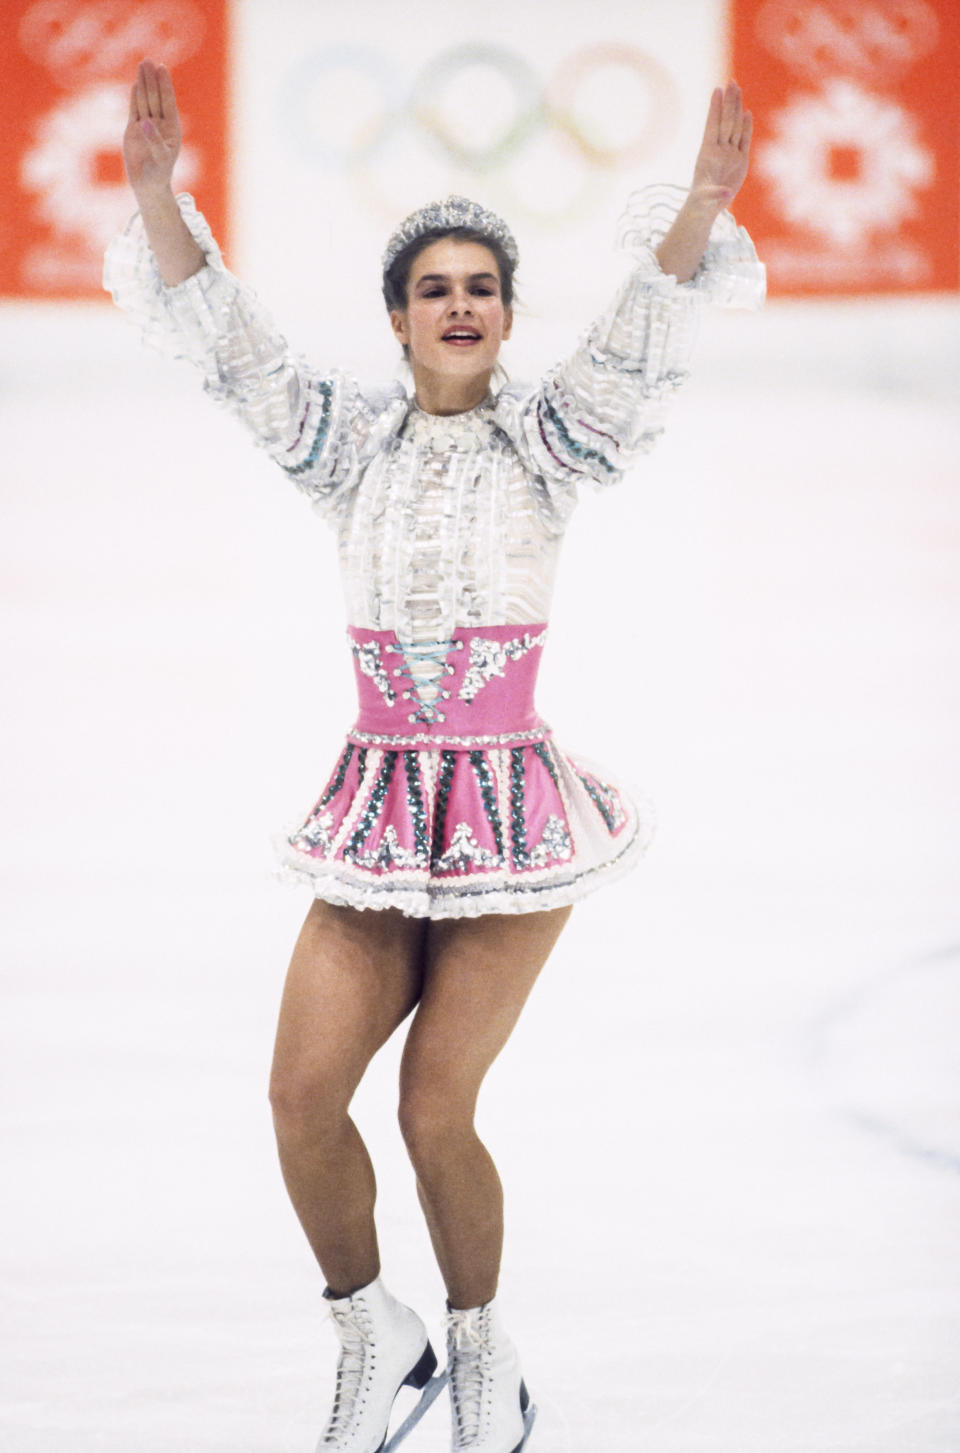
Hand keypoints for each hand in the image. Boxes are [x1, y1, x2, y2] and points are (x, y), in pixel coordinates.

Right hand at [123, 59, 181, 197]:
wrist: (147, 184)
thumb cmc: (158, 173)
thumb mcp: (160, 157)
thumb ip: (154, 139)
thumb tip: (146, 122)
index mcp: (171, 128)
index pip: (168, 102)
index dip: (165, 85)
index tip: (162, 68)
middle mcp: (160, 124)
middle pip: (155, 97)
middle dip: (152, 79)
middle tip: (148, 61)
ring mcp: (146, 125)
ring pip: (144, 100)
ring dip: (143, 83)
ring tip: (142, 65)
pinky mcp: (134, 129)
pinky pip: (134, 109)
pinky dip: (134, 97)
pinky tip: (135, 84)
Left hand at [689, 82, 752, 208]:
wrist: (707, 206)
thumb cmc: (701, 202)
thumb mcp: (705, 200)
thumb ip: (715, 195)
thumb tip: (726, 196)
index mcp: (707, 153)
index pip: (712, 126)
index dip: (715, 109)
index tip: (717, 90)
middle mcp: (719, 150)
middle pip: (726, 122)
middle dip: (729, 102)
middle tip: (732, 82)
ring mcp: (730, 154)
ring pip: (735, 126)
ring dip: (736, 108)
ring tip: (737, 89)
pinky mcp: (740, 160)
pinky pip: (744, 140)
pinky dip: (746, 127)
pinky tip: (747, 113)